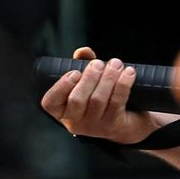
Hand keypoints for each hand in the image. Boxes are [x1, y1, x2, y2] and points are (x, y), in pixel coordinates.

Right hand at [38, 47, 158, 142]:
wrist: (128, 120)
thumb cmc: (102, 96)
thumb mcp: (89, 81)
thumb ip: (82, 64)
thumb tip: (83, 51)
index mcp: (63, 111)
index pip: (50, 102)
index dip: (61, 86)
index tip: (75, 72)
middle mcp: (76, 122)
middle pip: (77, 100)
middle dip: (89, 77)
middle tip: (99, 64)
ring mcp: (95, 126)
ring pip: (97, 100)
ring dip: (108, 77)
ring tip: (116, 64)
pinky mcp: (114, 125)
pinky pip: (117, 102)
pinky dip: (123, 84)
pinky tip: (129, 72)